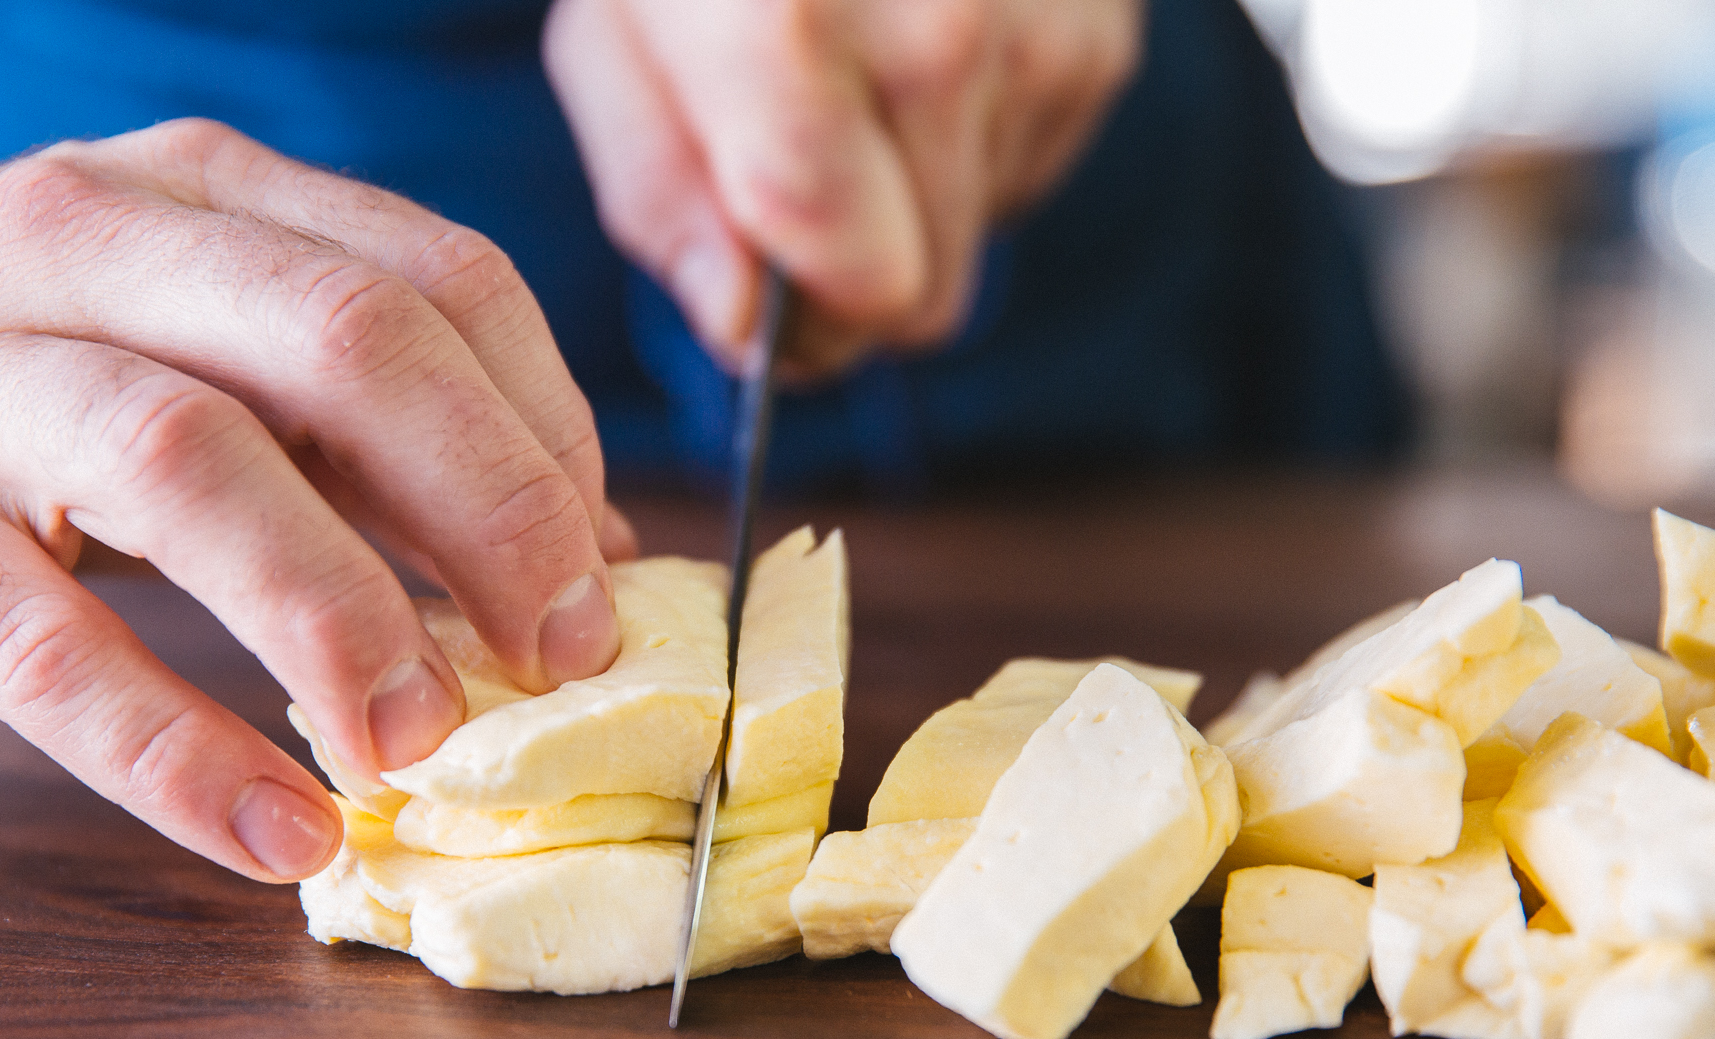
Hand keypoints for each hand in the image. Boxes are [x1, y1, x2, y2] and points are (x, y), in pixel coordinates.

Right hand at [0, 121, 636, 882]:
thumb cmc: (40, 376)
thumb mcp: (217, 351)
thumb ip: (387, 437)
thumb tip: (590, 555)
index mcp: (203, 189)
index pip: (437, 280)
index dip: (548, 436)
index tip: (595, 577)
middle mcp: (82, 243)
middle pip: (342, 344)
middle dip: (487, 510)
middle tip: (557, 656)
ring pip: (186, 462)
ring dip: (338, 615)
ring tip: (418, 741)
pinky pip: (39, 642)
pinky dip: (174, 749)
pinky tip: (276, 829)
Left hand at [544, 0, 1141, 375]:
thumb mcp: (613, 33)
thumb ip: (662, 192)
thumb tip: (741, 328)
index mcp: (792, 33)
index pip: (858, 290)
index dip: (806, 331)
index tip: (763, 305)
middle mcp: (944, 33)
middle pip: (928, 297)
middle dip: (854, 276)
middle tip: (794, 187)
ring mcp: (1040, 30)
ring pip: (976, 237)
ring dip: (909, 195)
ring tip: (855, 72)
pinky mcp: (1100, 34)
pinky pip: (1023, 170)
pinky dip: (966, 138)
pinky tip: (919, 45)